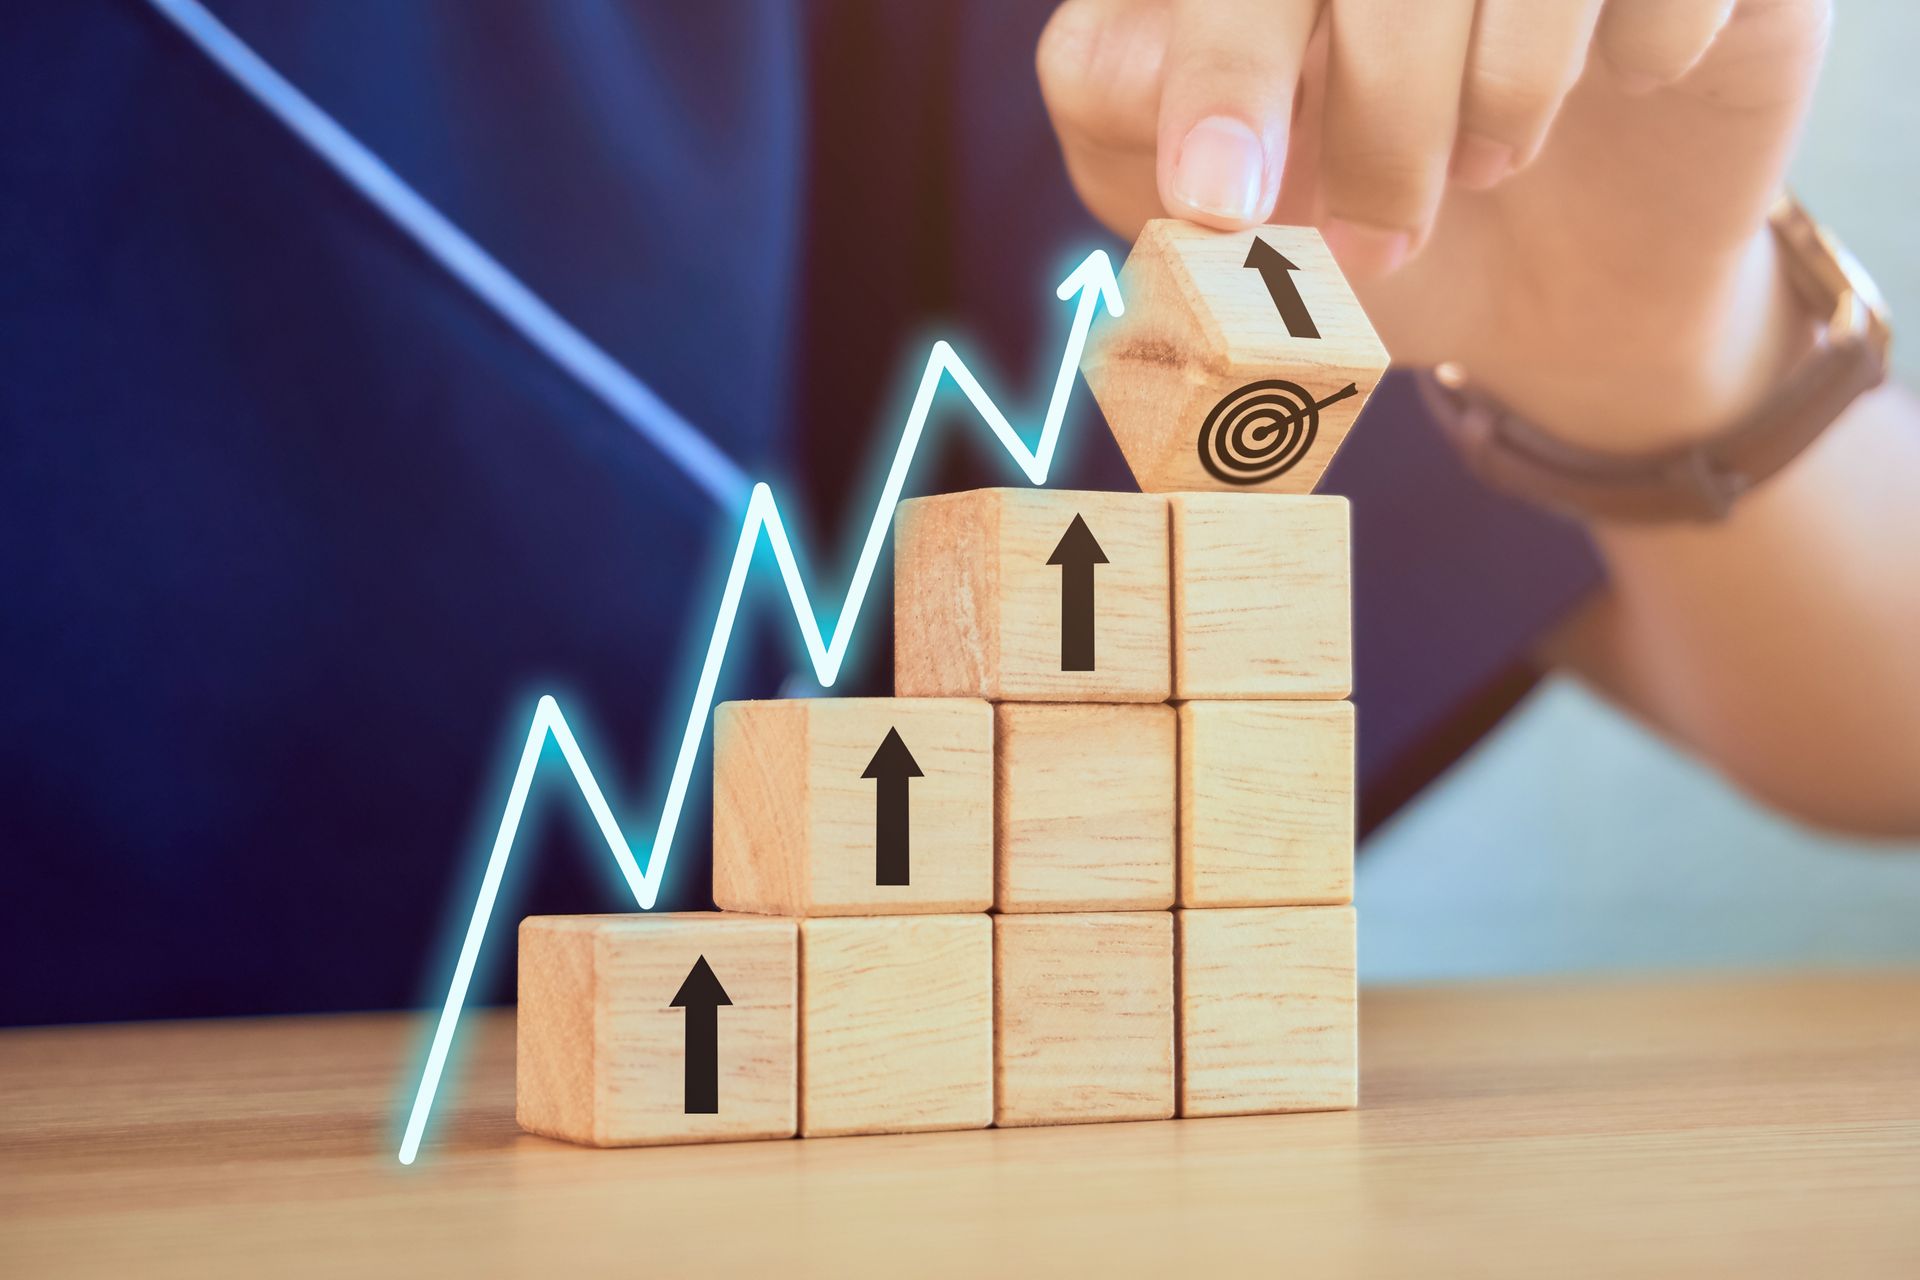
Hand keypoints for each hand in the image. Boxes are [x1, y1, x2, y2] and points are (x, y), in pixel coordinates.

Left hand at [1038, 0, 1832, 447]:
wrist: (1546, 291)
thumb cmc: (1355, 224)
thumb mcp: (1208, 210)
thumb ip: (1120, 120)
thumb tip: (1130, 65)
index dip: (1223, 63)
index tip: (1219, 201)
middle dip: (1373, 104)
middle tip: (1368, 237)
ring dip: (1501, 97)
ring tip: (1481, 175)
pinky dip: (1640, 51)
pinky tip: (1622, 84)